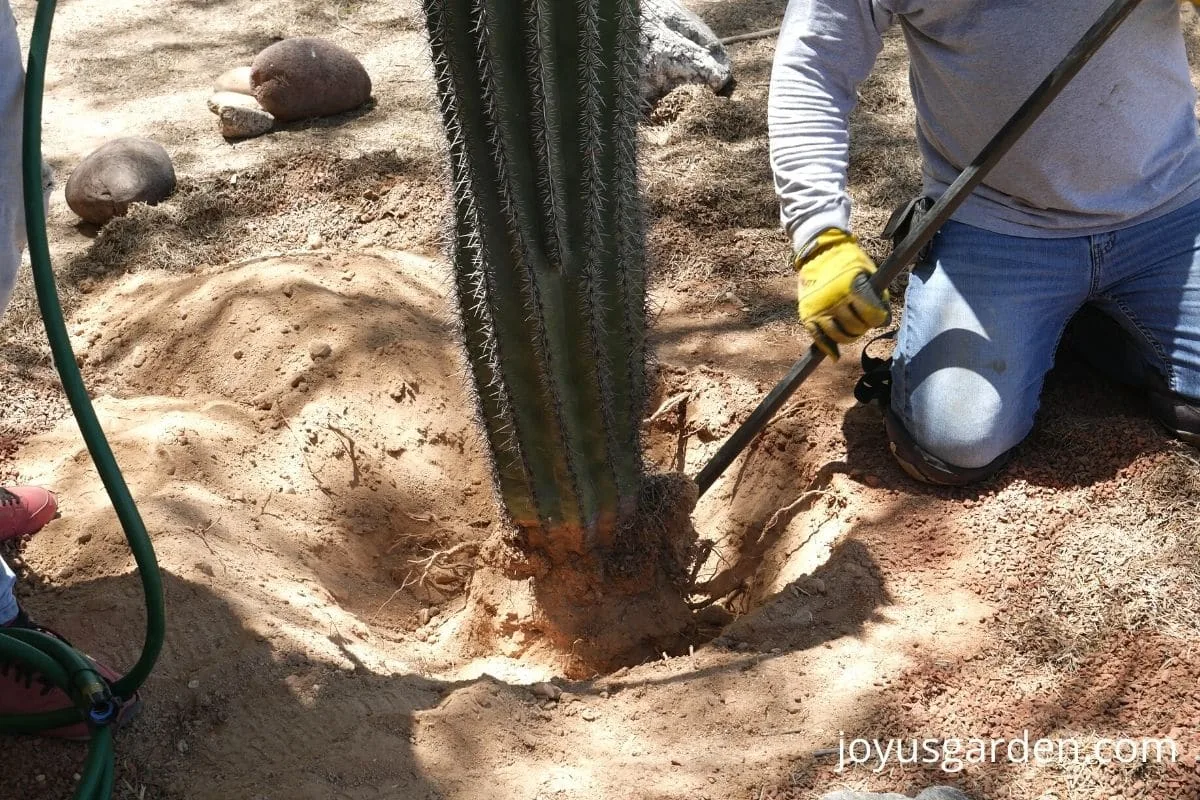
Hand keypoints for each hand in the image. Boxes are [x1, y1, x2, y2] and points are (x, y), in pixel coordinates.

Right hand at [795, 228, 889, 359]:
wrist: (819, 251)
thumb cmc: (849, 261)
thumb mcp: (868, 272)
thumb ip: (878, 296)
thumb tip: (885, 322)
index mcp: (853, 286)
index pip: (873, 316)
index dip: (879, 319)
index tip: (879, 318)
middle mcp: (835, 298)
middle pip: (856, 327)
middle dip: (864, 327)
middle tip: (864, 321)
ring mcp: (819, 308)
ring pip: (838, 336)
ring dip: (849, 337)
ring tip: (853, 331)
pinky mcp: (807, 314)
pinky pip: (818, 338)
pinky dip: (828, 348)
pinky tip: (835, 355)